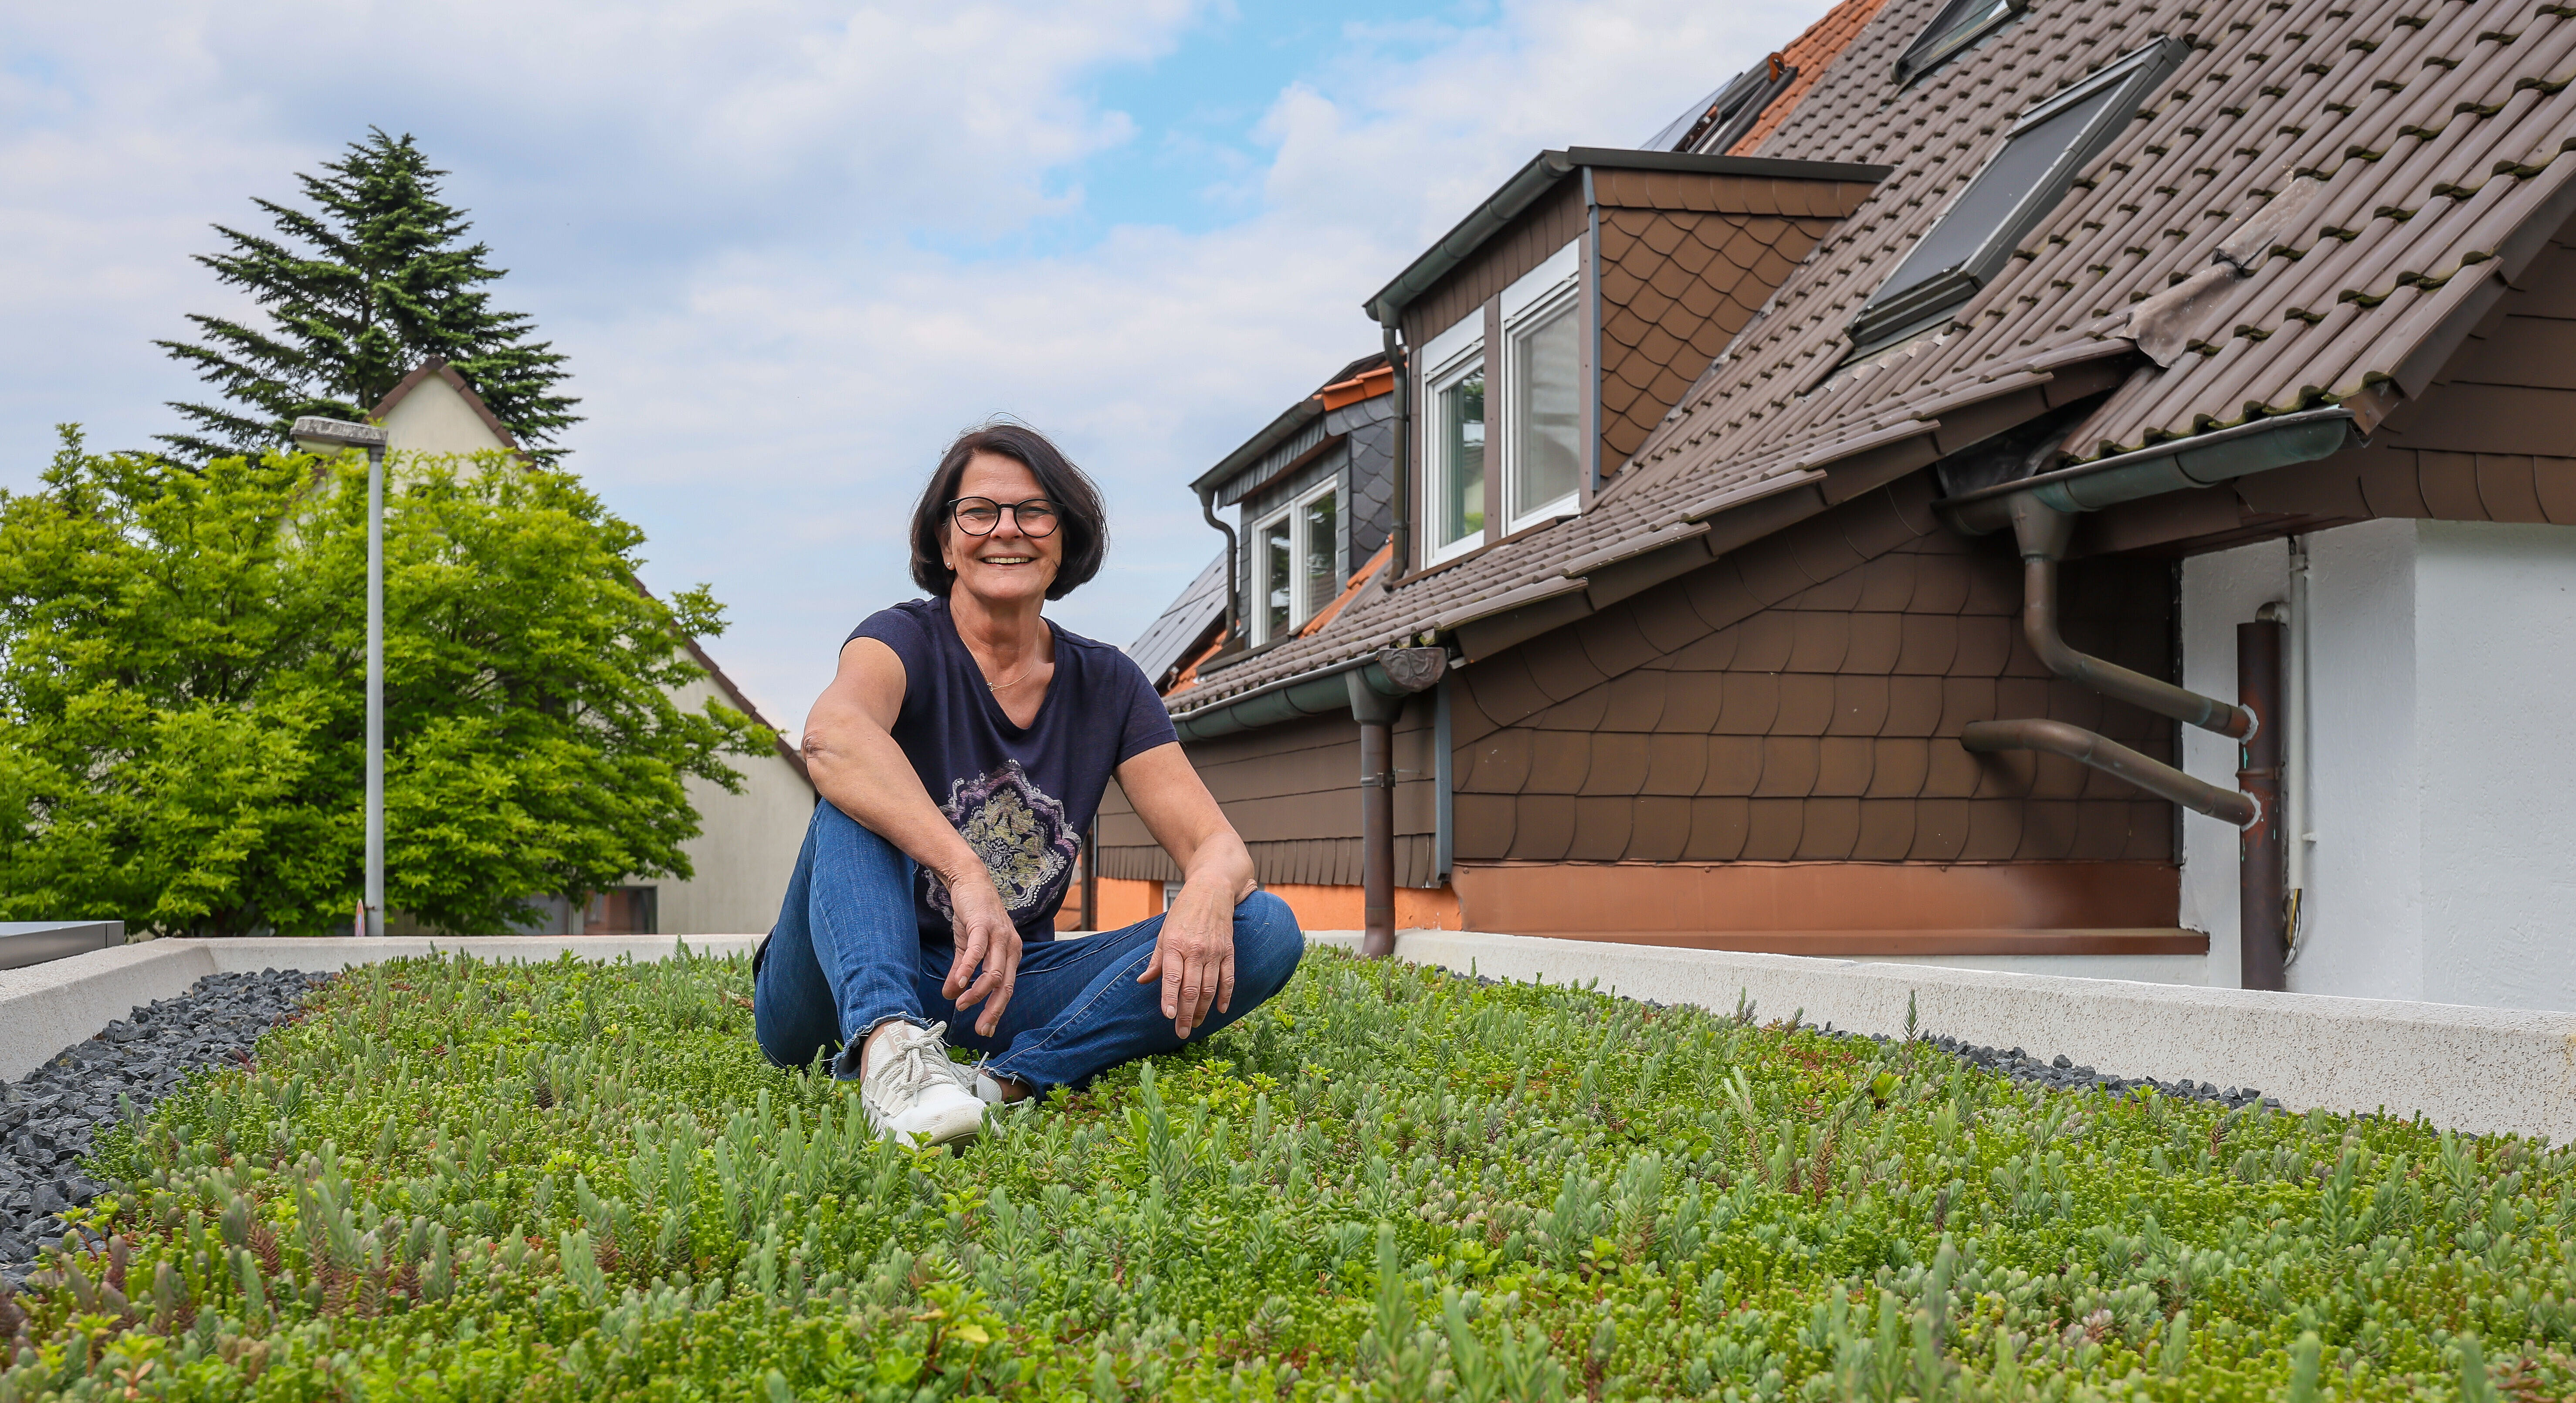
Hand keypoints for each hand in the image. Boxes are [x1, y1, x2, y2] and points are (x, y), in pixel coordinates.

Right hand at [943, 870, 1022, 1036]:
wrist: (970, 881)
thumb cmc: (973, 915)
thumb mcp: (966, 947)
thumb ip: (960, 972)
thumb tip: (949, 995)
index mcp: (1011, 954)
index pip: (1008, 989)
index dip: (997, 1010)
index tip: (985, 1030)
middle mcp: (1010, 947)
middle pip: (1006, 986)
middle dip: (993, 1010)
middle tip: (980, 1029)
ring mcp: (999, 936)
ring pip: (994, 973)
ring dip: (978, 993)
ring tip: (961, 1005)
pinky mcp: (983, 925)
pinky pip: (977, 952)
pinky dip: (968, 969)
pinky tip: (959, 983)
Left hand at [1139, 882, 1235, 1038]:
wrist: (1212, 888)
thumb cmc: (1183, 911)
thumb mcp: (1164, 932)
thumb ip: (1156, 960)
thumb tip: (1143, 981)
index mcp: (1175, 945)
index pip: (1172, 978)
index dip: (1170, 998)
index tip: (1169, 1016)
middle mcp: (1196, 950)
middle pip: (1192, 989)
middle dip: (1187, 1014)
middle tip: (1182, 1033)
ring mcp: (1214, 951)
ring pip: (1210, 988)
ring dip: (1203, 1010)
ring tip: (1196, 1025)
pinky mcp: (1228, 951)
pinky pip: (1228, 978)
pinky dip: (1225, 996)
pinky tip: (1220, 1010)